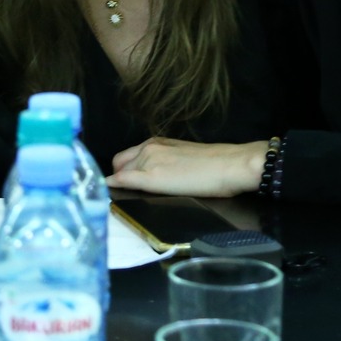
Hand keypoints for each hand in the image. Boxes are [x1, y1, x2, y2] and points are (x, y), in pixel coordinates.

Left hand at [109, 137, 266, 198]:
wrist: (229, 165)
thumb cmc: (215, 166)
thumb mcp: (183, 157)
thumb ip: (166, 162)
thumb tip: (159, 175)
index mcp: (157, 143)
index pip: (128, 156)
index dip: (125, 170)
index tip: (125, 181)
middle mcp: (148, 148)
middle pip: (120, 163)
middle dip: (120, 176)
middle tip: (129, 192)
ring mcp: (148, 160)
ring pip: (120, 172)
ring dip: (121, 184)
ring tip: (128, 197)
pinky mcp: (151, 176)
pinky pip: (123, 180)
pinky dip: (114, 187)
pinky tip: (111, 194)